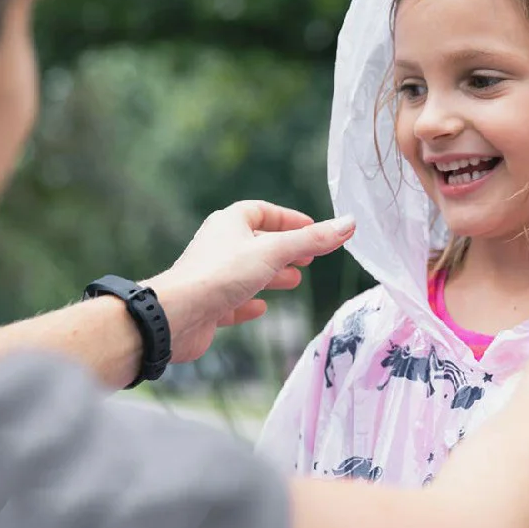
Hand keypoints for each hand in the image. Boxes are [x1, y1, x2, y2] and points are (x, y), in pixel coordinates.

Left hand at [145, 201, 354, 364]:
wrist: (178, 315)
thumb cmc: (222, 275)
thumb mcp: (274, 252)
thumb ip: (313, 240)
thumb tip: (350, 223)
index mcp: (229, 224)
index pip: (263, 212)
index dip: (289, 219)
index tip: (312, 229)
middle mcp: (219, 246)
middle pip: (257, 242)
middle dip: (284, 249)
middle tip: (310, 257)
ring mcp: (213, 277)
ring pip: (248, 271)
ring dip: (272, 275)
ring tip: (295, 280)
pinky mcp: (209, 305)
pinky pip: (233, 299)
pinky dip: (251, 301)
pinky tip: (262, 307)